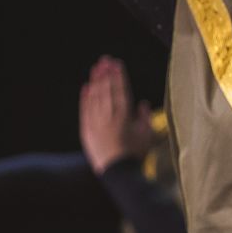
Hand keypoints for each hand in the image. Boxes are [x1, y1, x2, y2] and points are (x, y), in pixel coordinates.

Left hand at [79, 56, 154, 173]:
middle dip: (105, 73)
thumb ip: (144, 117)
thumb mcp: (146, 135)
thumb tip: (142, 104)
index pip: (121, 90)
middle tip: (104, 60)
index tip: (116, 63)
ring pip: (94, 97)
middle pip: (106, 90)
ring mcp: (96, 122)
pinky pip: (85, 110)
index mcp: (125, 115)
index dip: (118, 75)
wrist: (117, 172)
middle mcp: (109, 115)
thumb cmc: (135, 154)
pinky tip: (86, 87)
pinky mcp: (86, 130)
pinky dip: (85, 98)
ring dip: (95, 81)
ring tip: (96, 69)